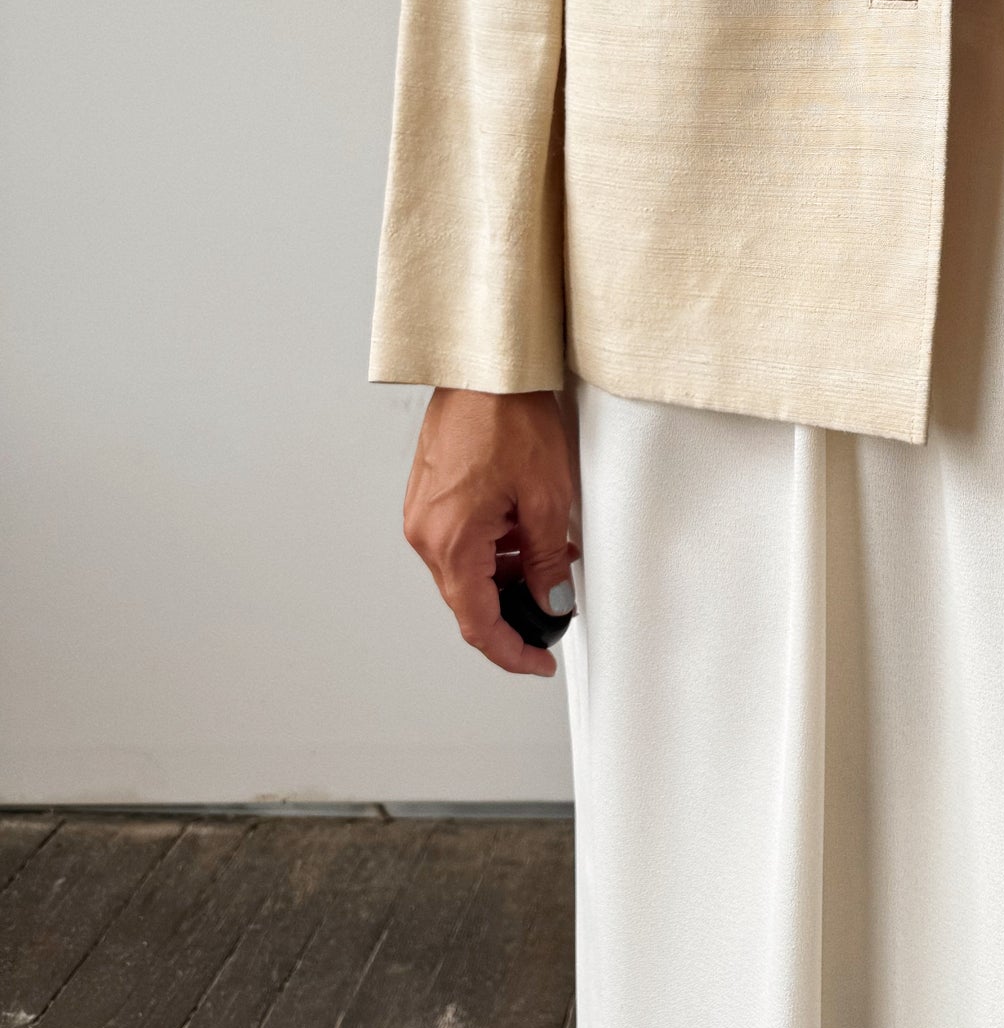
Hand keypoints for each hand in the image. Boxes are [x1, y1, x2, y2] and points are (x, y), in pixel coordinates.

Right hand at [403, 389, 578, 676]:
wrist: (485, 365)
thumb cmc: (509, 416)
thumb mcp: (546, 497)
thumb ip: (547, 561)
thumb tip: (552, 600)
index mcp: (450, 542)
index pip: (479, 624)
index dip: (512, 652)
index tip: (538, 661)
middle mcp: (426, 533)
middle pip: (470, 599)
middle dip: (515, 610)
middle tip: (555, 607)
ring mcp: (424, 514)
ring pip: (467, 570)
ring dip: (507, 576)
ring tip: (552, 559)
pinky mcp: (430, 496)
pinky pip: (461, 541)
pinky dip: (494, 549)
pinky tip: (527, 534)